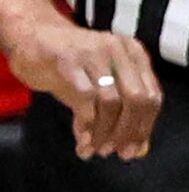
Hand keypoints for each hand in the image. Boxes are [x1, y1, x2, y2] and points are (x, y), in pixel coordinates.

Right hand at [6, 15, 160, 158]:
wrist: (32, 38)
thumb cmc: (74, 68)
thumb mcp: (103, 90)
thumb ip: (124, 118)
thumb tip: (140, 151)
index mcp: (135, 54)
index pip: (152, 97)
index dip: (144, 128)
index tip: (133, 150)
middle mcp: (118, 49)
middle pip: (137, 99)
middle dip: (128, 132)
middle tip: (116, 152)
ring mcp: (93, 51)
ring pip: (111, 101)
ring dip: (105, 131)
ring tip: (96, 148)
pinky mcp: (67, 58)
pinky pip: (85, 97)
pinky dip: (87, 124)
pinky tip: (83, 138)